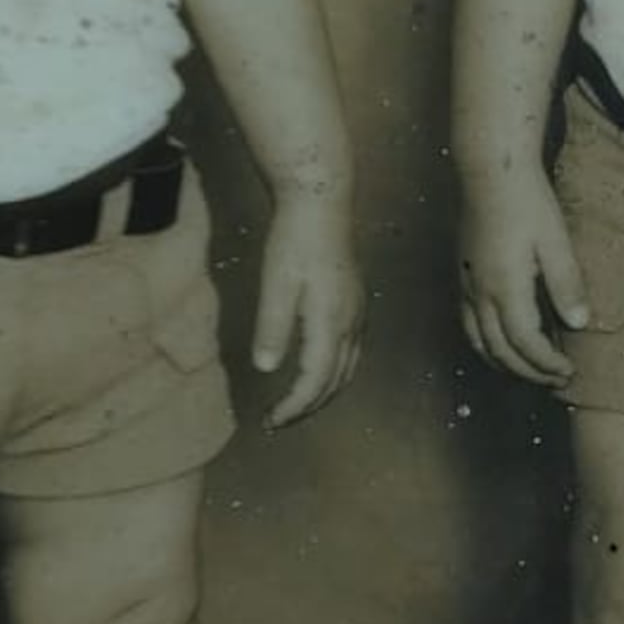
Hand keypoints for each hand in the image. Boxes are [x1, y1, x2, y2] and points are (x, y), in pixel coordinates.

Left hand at [252, 184, 363, 426]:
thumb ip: (273, 327)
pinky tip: (314, 371)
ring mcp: (357, 314)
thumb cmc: (295, 238)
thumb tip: (265, 366)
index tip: (270, 421)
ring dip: (321, 393)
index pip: (315, 380)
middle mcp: (351, 323)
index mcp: (331, 321)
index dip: (293, 406)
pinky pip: (350, 353)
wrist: (321, 203)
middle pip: (334, 382)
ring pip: (346, 370)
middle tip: (277, 421)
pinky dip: (332, 374)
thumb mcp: (276, 282)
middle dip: (307, 407)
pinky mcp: (355, 304)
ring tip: (293, 405)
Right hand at [459, 176, 588, 383]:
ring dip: (505, 364)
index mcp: (505, 288)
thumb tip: (580, 323)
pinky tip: (500, 344)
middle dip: (529, 372)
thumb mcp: (555, 241)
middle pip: (501, 351)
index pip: (526, 344)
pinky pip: (468, 325)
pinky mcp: (463, 275)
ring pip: (479, 342)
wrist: (490, 170)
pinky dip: (485, 345)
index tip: (569, 372)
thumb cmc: (526, 201)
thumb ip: (567, 284)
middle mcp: (480, 293)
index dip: (547, 364)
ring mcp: (467, 285)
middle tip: (557, 379)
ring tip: (530, 372)